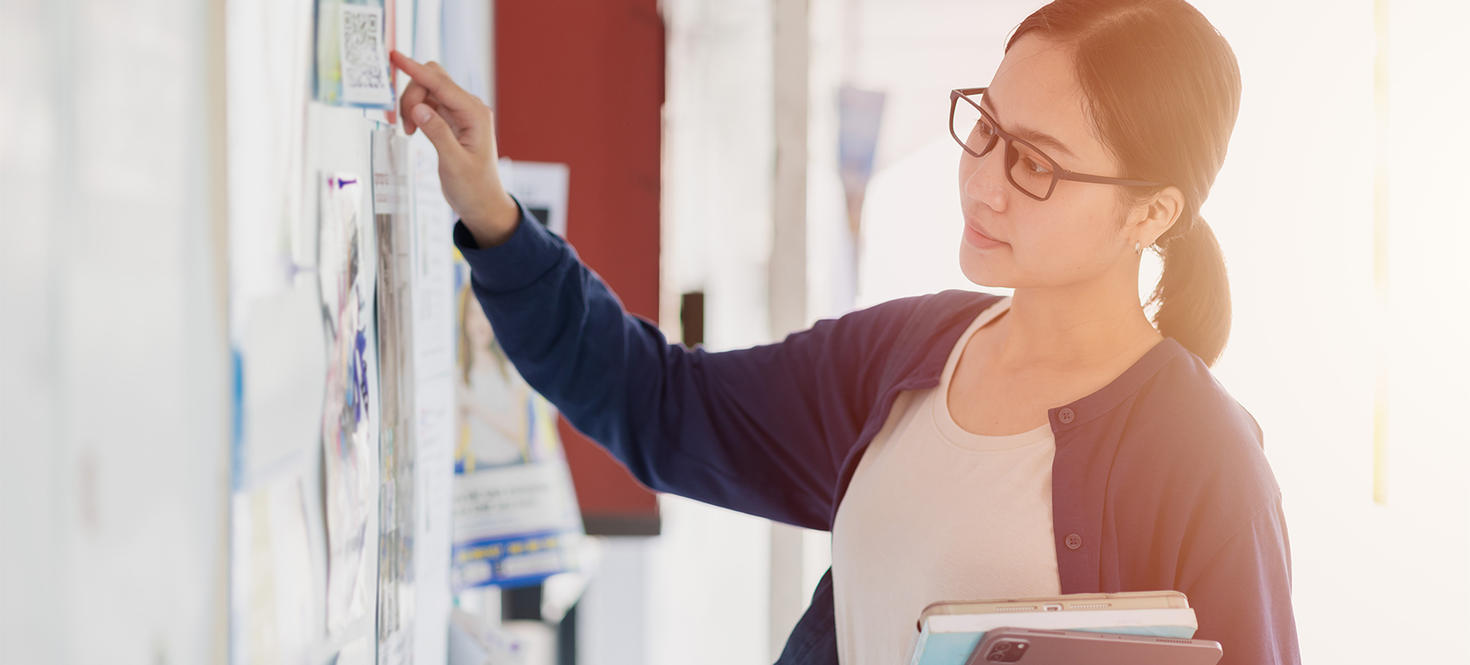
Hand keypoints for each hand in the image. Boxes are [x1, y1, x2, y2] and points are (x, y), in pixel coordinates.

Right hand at [389, 50, 519, 246]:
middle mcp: (469, 108)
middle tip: (405, 125)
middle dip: (412, 94)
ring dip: (411, 105)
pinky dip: (415, 111)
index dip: (415, 70)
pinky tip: (413, 129)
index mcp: (475, 114)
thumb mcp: (454, 164)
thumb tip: (418, 108)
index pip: (441, 84)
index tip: (395, 57)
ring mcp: (460, 113)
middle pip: (433, 80)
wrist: (482, 203)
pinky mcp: (451, 120)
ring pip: (427, 91)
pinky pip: (428, 103)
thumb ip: (437, 134)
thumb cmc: (473, 188)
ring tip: (409, 132)